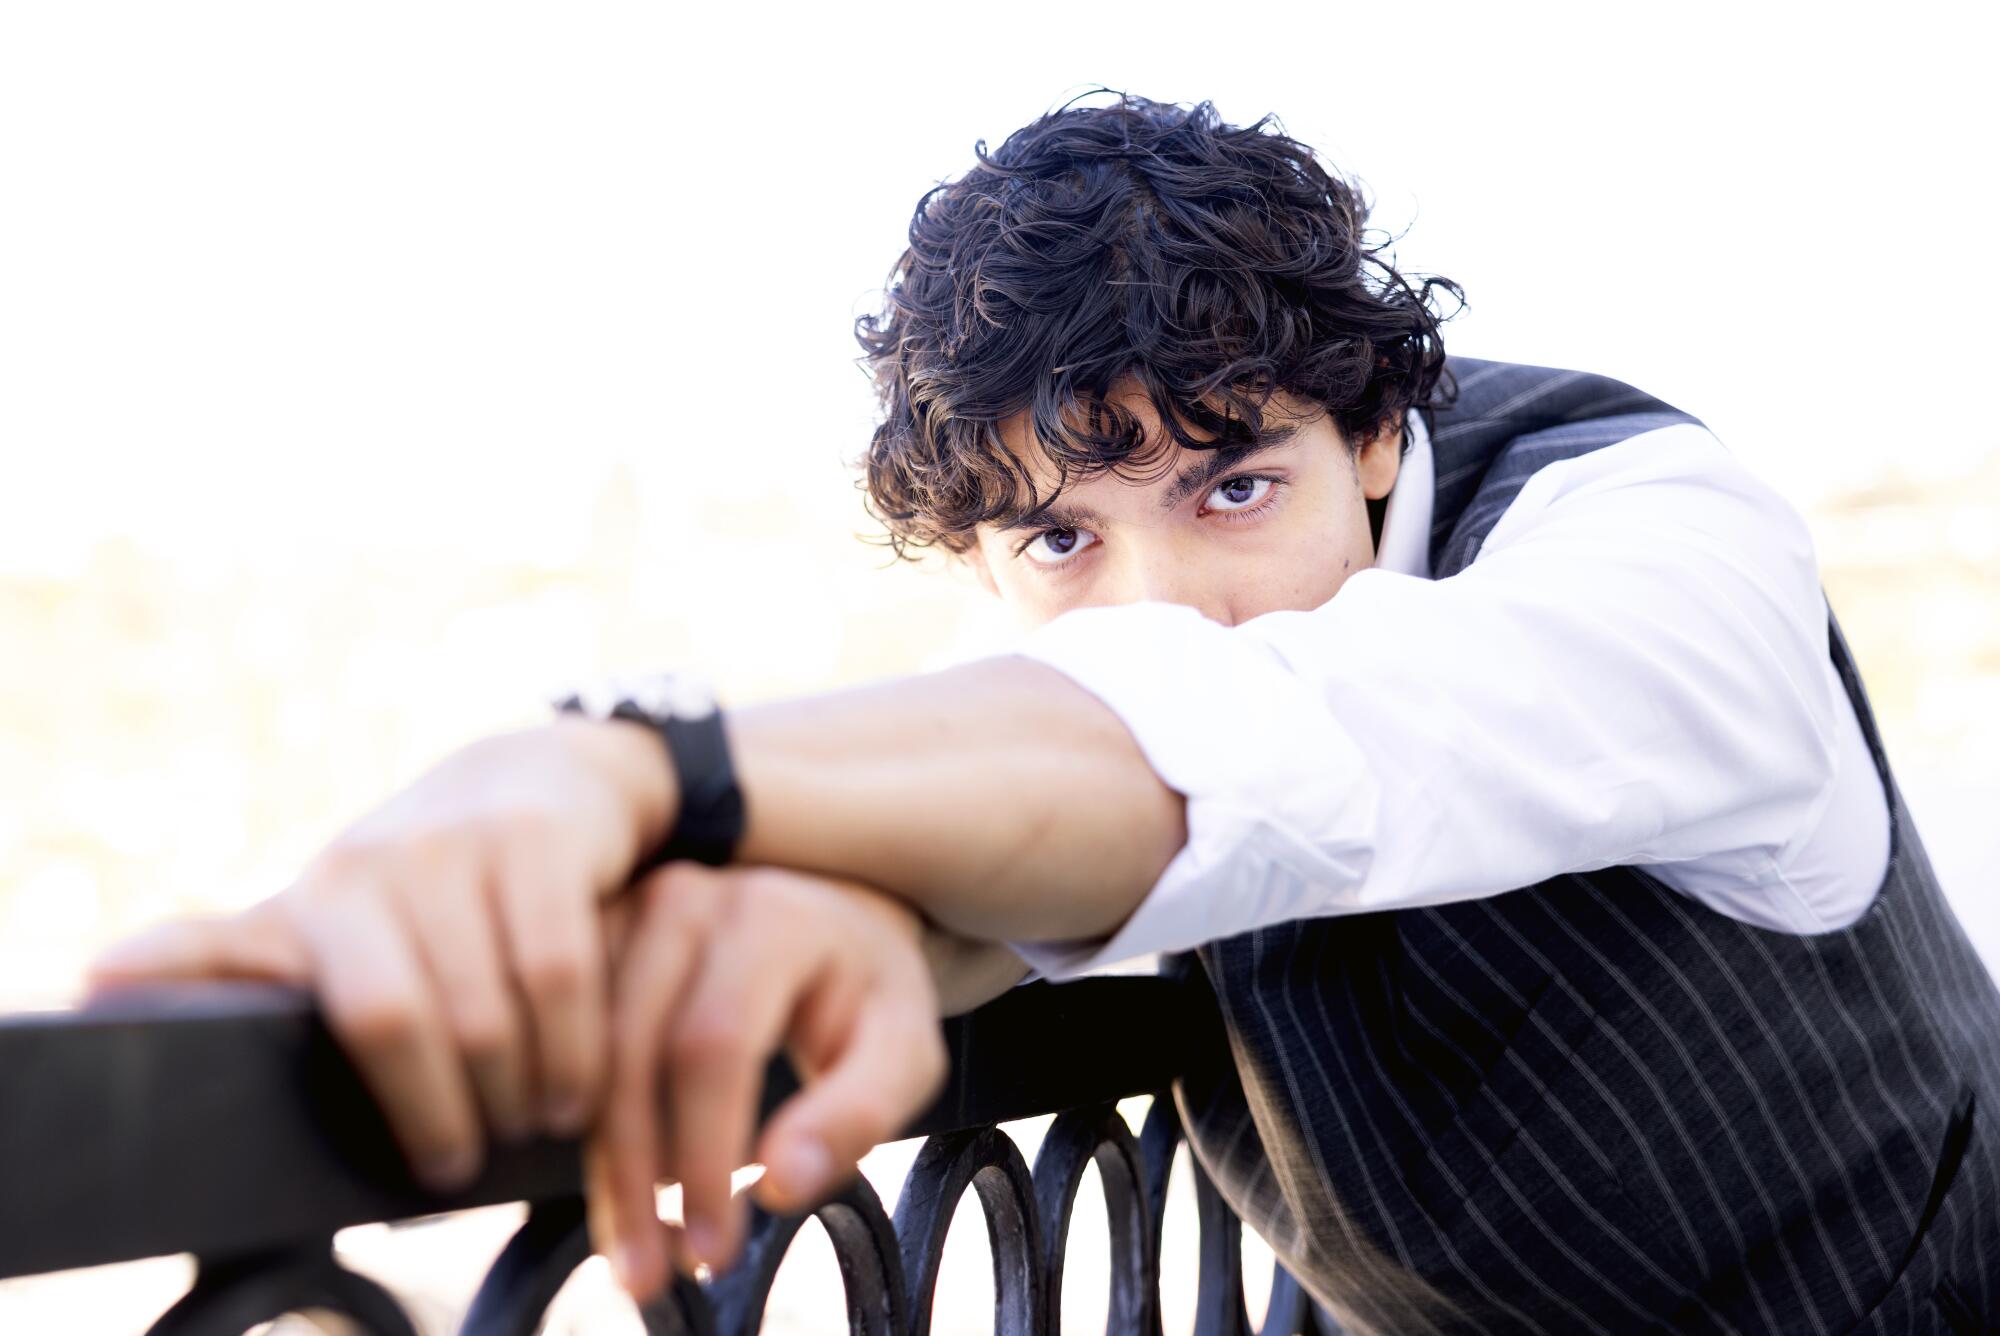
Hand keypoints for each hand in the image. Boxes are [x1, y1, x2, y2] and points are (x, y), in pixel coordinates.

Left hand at [85, 718, 676, 1190]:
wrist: (535, 782)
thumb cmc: (422, 886)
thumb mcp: (329, 919)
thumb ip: (232, 958)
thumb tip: (93, 983)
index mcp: (316, 900)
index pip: (352, 1017)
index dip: (400, 1100)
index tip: (427, 1160)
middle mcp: (377, 863)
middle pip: (416, 1026)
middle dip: (457, 1114)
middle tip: (475, 1162)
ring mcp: (462, 844)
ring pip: (498, 1008)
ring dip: (528, 1090)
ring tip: (537, 1127)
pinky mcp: (540, 839)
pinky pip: (561, 969)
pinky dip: (577, 1044)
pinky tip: (581, 1083)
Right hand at [585, 862, 948, 1303]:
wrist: (836, 915)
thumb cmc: (870, 991)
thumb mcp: (903, 1048)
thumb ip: (857, 1113)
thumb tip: (778, 1184)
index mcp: (768, 917)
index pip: (711, 1047)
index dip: (704, 1157)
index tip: (711, 1250)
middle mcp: (684, 900)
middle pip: (631, 1052)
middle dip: (636, 1179)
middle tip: (652, 1277)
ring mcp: (626, 913)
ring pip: (584, 1052)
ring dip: (600, 1164)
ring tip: (629, 1253)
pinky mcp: (593, 940)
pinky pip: (561, 1037)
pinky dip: (576, 1121)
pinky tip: (608, 1188)